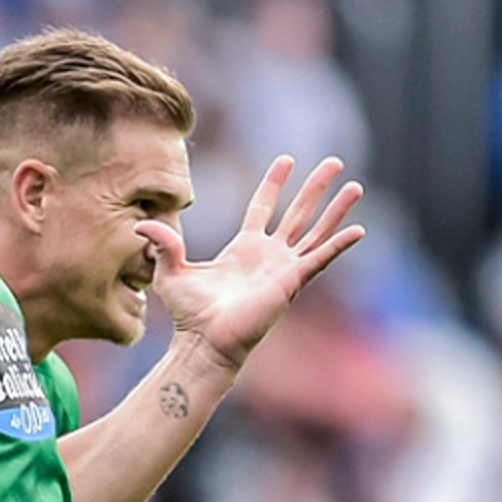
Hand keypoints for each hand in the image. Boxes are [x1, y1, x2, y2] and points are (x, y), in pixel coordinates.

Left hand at [136, 155, 364, 371]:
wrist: (204, 341)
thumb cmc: (188, 314)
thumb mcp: (170, 271)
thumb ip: (162, 244)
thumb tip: (141, 225)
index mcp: (244, 248)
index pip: (263, 207)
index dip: (274, 184)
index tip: (286, 159)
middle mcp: (268, 255)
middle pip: (298, 212)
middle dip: (316, 186)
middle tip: (335, 161)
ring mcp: (283, 268)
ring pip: (316, 230)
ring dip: (336, 209)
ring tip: (356, 186)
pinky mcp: (291, 282)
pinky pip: (320, 259)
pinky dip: (339, 245)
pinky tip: (359, 230)